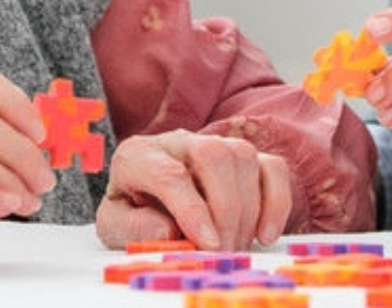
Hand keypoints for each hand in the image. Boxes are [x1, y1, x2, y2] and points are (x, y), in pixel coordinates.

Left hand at [95, 129, 291, 250]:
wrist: (146, 203)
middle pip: (213, 154)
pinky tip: (265, 234)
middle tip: (223, 251)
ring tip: (234, 246)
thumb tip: (169, 228)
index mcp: (138, 156)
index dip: (192, 209)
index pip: (170, 174)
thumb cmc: (133, 214)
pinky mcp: (243, 158)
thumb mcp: (115, 227)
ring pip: (242, 156)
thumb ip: (132, 229)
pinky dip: (276, 201)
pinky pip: (272, 166)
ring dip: (247, 209)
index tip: (207, 244)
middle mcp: (176, 141)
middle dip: (224, 208)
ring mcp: (212, 145)